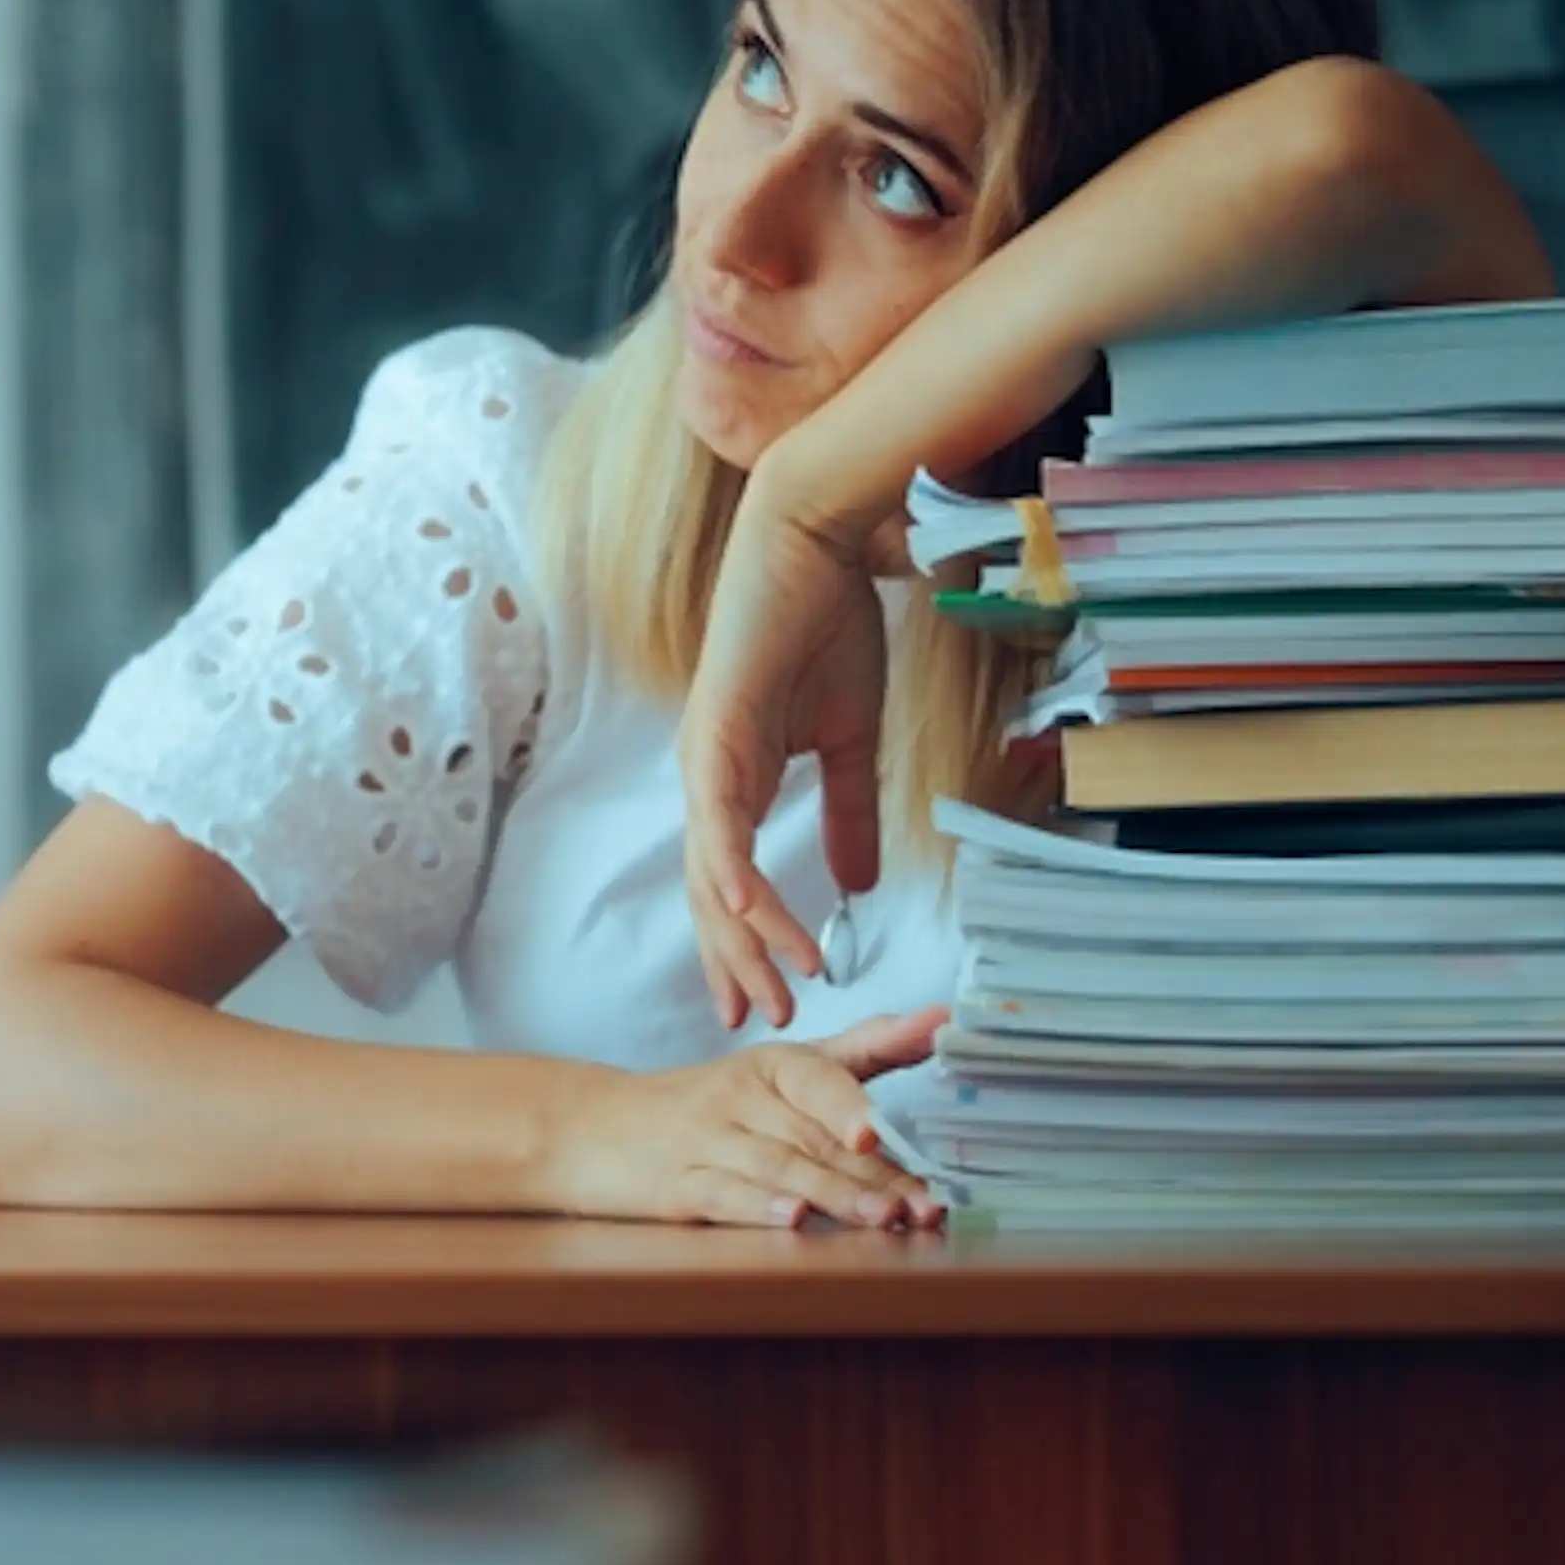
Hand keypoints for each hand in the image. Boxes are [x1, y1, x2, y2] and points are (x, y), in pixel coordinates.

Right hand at [547, 1009, 946, 1227]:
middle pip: (814, 1136)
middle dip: (874, 1174)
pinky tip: (790, 1219)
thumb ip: (861, 1051)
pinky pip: (722, 1195)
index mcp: (771, 1065)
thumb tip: (939, 1019)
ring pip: (779, 1165)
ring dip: (833, 1195)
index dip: (852, 1105)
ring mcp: (707, 1142)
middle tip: (922, 1205)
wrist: (595, 1126)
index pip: (820, 1079)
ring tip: (881, 1218)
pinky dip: (757, 1207)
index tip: (881, 1129)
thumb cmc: (710, 1102)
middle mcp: (740, 1096)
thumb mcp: (781, 1069)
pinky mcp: (678, 1188)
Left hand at [677, 464, 889, 1028]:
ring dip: (744, 938)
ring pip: (714, 872)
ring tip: (774, 992)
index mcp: (735, 777)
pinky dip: (735, 872)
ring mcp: (708, 757)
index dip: (746, 943)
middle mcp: (710, 776)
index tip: (767, 999)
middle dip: (736, 962)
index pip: (731, 881)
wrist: (816, 542)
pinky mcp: (718, 731)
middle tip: (762, 1021)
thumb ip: (847, 810)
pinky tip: (751, 917)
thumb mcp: (850, 738)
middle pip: (711, 893)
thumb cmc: (827, 624)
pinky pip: (722, 820)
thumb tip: (856, 881)